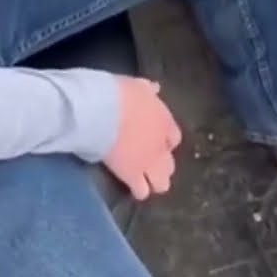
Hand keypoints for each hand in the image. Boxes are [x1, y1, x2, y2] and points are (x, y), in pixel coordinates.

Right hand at [103, 77, 182, 199]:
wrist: (102, 110)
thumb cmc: (118, 93)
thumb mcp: (136, 86)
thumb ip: (147, 90)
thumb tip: (155, 89)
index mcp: (164, 121)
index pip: (174, 138)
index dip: (166, 142)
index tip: (158, 141)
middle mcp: (161, 145)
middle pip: (169, 164)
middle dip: (162, 165)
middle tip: (149, 163)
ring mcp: (148, 162)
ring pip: (161, 183)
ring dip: (155, 181)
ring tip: (144, 180)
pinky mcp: (131, 175)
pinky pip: (141, 191)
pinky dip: (138, 191)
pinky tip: (133, 190)